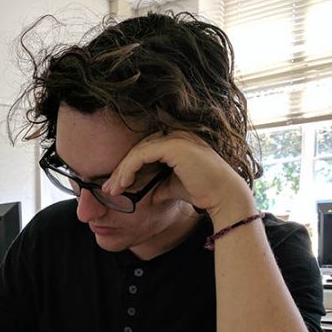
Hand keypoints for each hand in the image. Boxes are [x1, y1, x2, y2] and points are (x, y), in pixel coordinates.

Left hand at [102, 131, 254, 222]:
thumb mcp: (172, 187)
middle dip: (121, 170)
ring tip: (112, 190)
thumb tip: (148, 194)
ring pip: (137, 152)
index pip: (145, 150)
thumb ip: (159, 185)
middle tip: (109, 189)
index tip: (116, 186)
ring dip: (122, 172)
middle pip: (138, 149)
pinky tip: (123, 183)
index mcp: (177, 141)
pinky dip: (129, 169)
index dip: (128, 168)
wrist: (222, 196)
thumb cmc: (202, 192)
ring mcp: (175, 137)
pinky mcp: (173, 146)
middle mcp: (176, 134)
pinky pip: (142, 155)